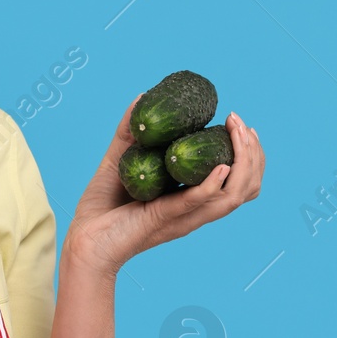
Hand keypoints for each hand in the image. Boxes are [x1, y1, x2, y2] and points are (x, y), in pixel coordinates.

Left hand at [65, 96, 264, 277]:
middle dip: (253, 154)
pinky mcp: (162, 219)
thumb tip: (142, 97)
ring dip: (242, 163)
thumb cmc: (102, 207)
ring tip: (238, 134)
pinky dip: (212, 184)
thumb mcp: (120, 162)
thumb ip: (130, 133)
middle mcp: (194, 211)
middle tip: (242, 126)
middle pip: (246, 188)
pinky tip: (222, 165)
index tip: (242, 126)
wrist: (82, 240)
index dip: (251, 155)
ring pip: (231, 196)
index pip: (239, 183)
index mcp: (191, 200)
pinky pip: (195, 202)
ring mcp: (182, 217)